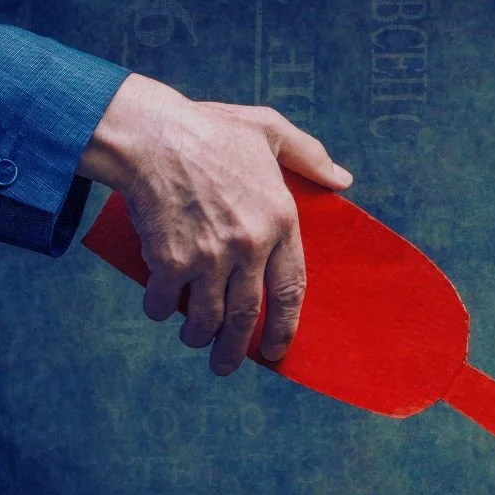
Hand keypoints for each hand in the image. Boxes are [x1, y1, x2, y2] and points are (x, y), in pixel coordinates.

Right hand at [77, 74, 352, 373]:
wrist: (151, 133)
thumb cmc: (209, 129)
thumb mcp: (270, 130)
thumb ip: (309, 156)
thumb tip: (343, 180)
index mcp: (280, 220)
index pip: (291, 289)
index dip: (284, 326)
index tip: (277, 349)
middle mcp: (250, 246)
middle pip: (247, 316)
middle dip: (236, 349)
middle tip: (227, 365)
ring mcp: (211, 257)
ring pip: (207, 319)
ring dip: (198, 337)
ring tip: (194, 341)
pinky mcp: (172, 261)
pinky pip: (166, 303)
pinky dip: (161, 311)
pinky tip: (159, 309)